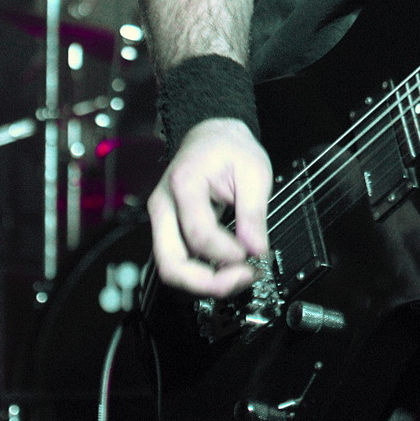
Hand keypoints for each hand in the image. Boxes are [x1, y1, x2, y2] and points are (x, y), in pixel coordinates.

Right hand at [148, 117, 271, 296]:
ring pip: (172, 268)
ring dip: (205, 282)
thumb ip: (253, 212)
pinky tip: (227, 268)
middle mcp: (164, 205)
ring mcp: (163, 219)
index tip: (251, 253)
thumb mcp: (253, 171)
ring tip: (238, 277)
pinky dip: (203, 272)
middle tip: (240, 279)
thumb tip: (256, 248)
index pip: (199, 234)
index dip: (227, 252)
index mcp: (184, 183)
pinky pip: (180, 260)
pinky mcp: (169, 230)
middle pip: (171, 263)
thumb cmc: (229, 149)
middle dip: (207, 282)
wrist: (211, 138)